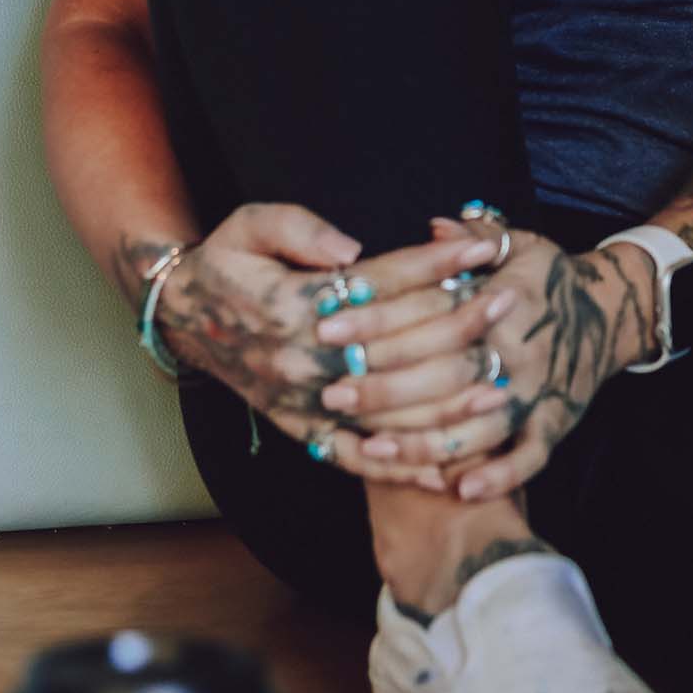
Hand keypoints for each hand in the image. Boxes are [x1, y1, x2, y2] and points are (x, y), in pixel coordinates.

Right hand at [156, 202, 510, 486]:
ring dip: (447, 400)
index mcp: (293, 307)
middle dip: (459, 322)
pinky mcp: (300, 429)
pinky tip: (449, 468)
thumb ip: (298, 229)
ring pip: (386, 411)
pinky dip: (400, 467)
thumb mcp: (248, 224)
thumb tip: (351, 252)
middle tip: (511, 303)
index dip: (434, 263)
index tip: (483, 246)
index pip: (380, 283)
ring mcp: (302, 402)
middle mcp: (302, 361)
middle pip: (395, 346)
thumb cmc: (227, 260)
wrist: (182, 316)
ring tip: (503, 382)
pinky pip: (354, 458)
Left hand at [312, 212, 655, 500]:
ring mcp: (540, 390)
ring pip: (478, 424)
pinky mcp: (557, 422)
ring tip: (370, 447)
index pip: (433, 311)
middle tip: (331, 391)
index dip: (379, 320)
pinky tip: (457, 489)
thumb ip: (476, 237)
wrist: (612, 313)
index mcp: (507, 298)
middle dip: (384, 386)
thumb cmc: (550, 278)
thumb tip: (435, 227)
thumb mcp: (519, 244)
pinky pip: (529, 457)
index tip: (330, 327)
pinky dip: (499, 474)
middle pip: (446, 372)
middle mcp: (522, 347)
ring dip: (424, 440)